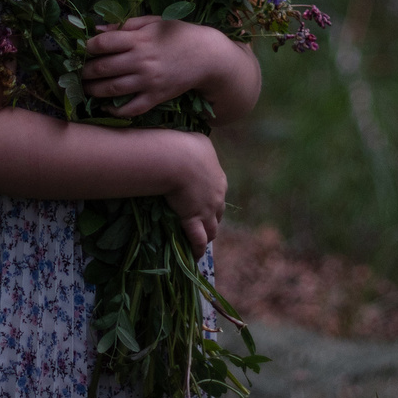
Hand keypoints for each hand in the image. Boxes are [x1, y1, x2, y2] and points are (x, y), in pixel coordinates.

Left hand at [81, 14, 235, 117]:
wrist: (207, 56)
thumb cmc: (179, 35)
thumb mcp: (154, 22)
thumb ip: (126, 25)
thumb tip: (98, 29)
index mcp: (139, 39)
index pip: (103, 43)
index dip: (87, 47)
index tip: (81, 50)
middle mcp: (141, 61)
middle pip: (102, 68)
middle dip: (84, 71)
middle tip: (77, 73)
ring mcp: (148, 81)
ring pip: (112, 89)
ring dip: (93, 90)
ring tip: (85, 89)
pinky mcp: (156, 97)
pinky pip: (131, 108)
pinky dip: (115, 110)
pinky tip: (105, 107)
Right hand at [159, 132, 226, 253]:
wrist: (179, 159)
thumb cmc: (185, 145)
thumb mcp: (198, 142)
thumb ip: (199, 148)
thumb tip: (194, 143)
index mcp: (218, 177)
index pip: (218, 192)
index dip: (211, 199)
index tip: (204, 203)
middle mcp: (218, 196)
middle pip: (218, 212)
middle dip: (212, 218)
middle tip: (204, 224)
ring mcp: (207, 209)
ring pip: (212, 228)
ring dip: (207, 235)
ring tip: (201, 242)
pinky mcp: (194, 219)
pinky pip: (198, 240)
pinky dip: (197, 248)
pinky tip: (195, 255)